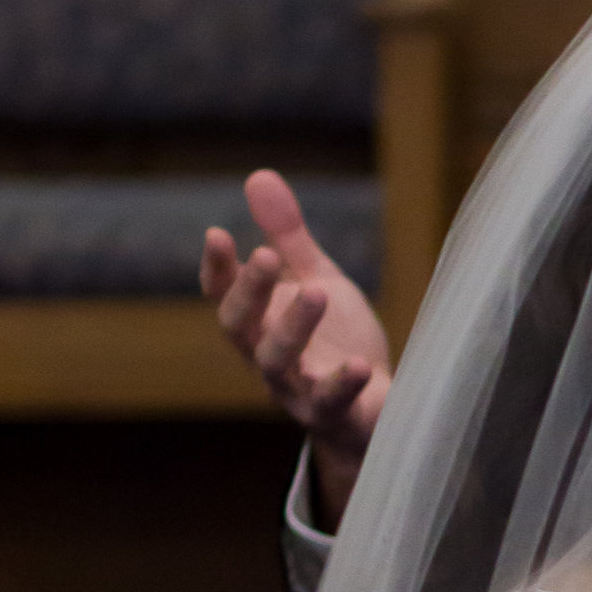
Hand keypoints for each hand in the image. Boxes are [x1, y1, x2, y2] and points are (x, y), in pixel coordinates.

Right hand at [200, 169, 391, 520]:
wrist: (375, 410)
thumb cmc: (337, 342)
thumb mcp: (316, 280)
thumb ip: (288, 237)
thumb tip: (258, 175)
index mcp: (259, 324)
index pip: (224, 296)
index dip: (217, 269)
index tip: (218, 234)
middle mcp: (267, 358)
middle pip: (240, 328)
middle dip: (250, 292)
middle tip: (266, 256)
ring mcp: (297, 391)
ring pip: (278, 364)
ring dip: (293, 328)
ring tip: (318, 292)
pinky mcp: (335, 417)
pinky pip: (330, 404)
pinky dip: (340, 385)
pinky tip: (358, 365)